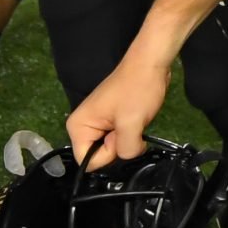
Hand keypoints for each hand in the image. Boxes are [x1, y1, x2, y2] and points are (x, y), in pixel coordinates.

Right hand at [67, 50, 171, 169]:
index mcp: (78, 127)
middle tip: (129, 126)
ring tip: (134, 121)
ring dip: (127, 141)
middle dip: (118, 147)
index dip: (107, 155)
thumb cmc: (137, 90)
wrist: (150, 66)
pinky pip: (119, 141)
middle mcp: (83, 127)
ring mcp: (98, 124)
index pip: (87, 161)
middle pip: (99, 156)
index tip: (119, 135)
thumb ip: (125, 148)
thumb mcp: (131, 122)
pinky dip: (130, 136)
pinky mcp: (111, 122)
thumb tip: (126, 156)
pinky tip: (136, 121)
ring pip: (112, 150)